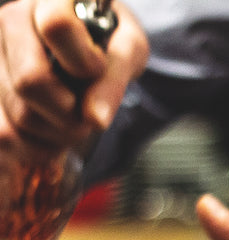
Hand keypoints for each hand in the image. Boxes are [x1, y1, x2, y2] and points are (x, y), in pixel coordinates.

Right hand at [0, 0, 147, 155]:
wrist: (92, 48)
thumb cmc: (109, 45)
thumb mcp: (128, 53)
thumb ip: (114, 81)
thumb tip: (95, 119)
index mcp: (49, 1)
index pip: (57, 26)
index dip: (83, 62)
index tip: (96, 70)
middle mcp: (11, 24)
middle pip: (30, 83)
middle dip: (70, 113)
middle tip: (88, 112)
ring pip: (20, 115)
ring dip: (59, 134)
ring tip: (73, 120)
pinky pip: (7, 136)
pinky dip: (38, 148)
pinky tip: (53, 134)